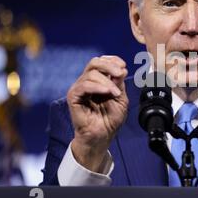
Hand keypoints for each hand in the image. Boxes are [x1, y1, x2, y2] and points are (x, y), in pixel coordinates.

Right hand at [66, 55, 127, 171]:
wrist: (102, 136)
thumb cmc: (110, 120)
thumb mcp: (121, 99)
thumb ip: (119, 84)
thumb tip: (121, 70)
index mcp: (98, 80)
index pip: (102, 62)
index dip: (113, 60)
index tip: (123, 66)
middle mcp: (88, 82)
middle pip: (94, 63)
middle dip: (109, 65)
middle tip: (120, 73)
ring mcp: (80, 89)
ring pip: (90, 74)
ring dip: (107, 82)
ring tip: (116, 93)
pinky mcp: (73, 97)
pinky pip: (83, 85)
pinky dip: (97, 87)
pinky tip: (107, 92)